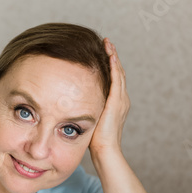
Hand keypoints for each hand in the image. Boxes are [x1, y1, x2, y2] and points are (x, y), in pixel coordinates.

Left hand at [89, 38, 129, 155]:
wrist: (105, 149)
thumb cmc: (95, 139)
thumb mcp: (89, 118)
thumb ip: (84, 108)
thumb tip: (70, 102)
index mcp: (116, 103)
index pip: (113, 79)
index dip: (109, 65)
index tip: (102, 53)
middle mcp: (121, 100)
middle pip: (118, 72)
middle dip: (112, 56)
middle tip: (106, 42)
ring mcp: (121, 100)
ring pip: (118, 73)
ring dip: (113, 57)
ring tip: (108, 44)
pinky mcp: (117, 102)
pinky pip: (117, 80)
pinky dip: (114, 67)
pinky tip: (110, 56)